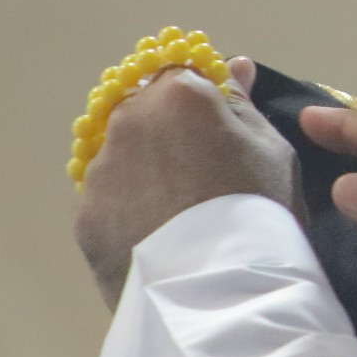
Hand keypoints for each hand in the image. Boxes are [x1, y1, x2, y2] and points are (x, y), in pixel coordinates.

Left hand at [75, 58, 300, 311]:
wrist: (217, 291)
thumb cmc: (258, 208)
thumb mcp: (272, 150)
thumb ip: (243, 104)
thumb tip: (233, 65)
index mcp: (178, 95)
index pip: (183, 75)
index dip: (202, 103)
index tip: (220, 133)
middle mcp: (127, 121)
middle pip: (146, 114)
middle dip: (169, 135)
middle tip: (203, 178)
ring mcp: (99, 171)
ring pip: (123, 159)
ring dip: (145, 175)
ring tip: (180, 219)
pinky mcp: (84, 218)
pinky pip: (109, 203)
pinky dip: (129, 214)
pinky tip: (158, 240)